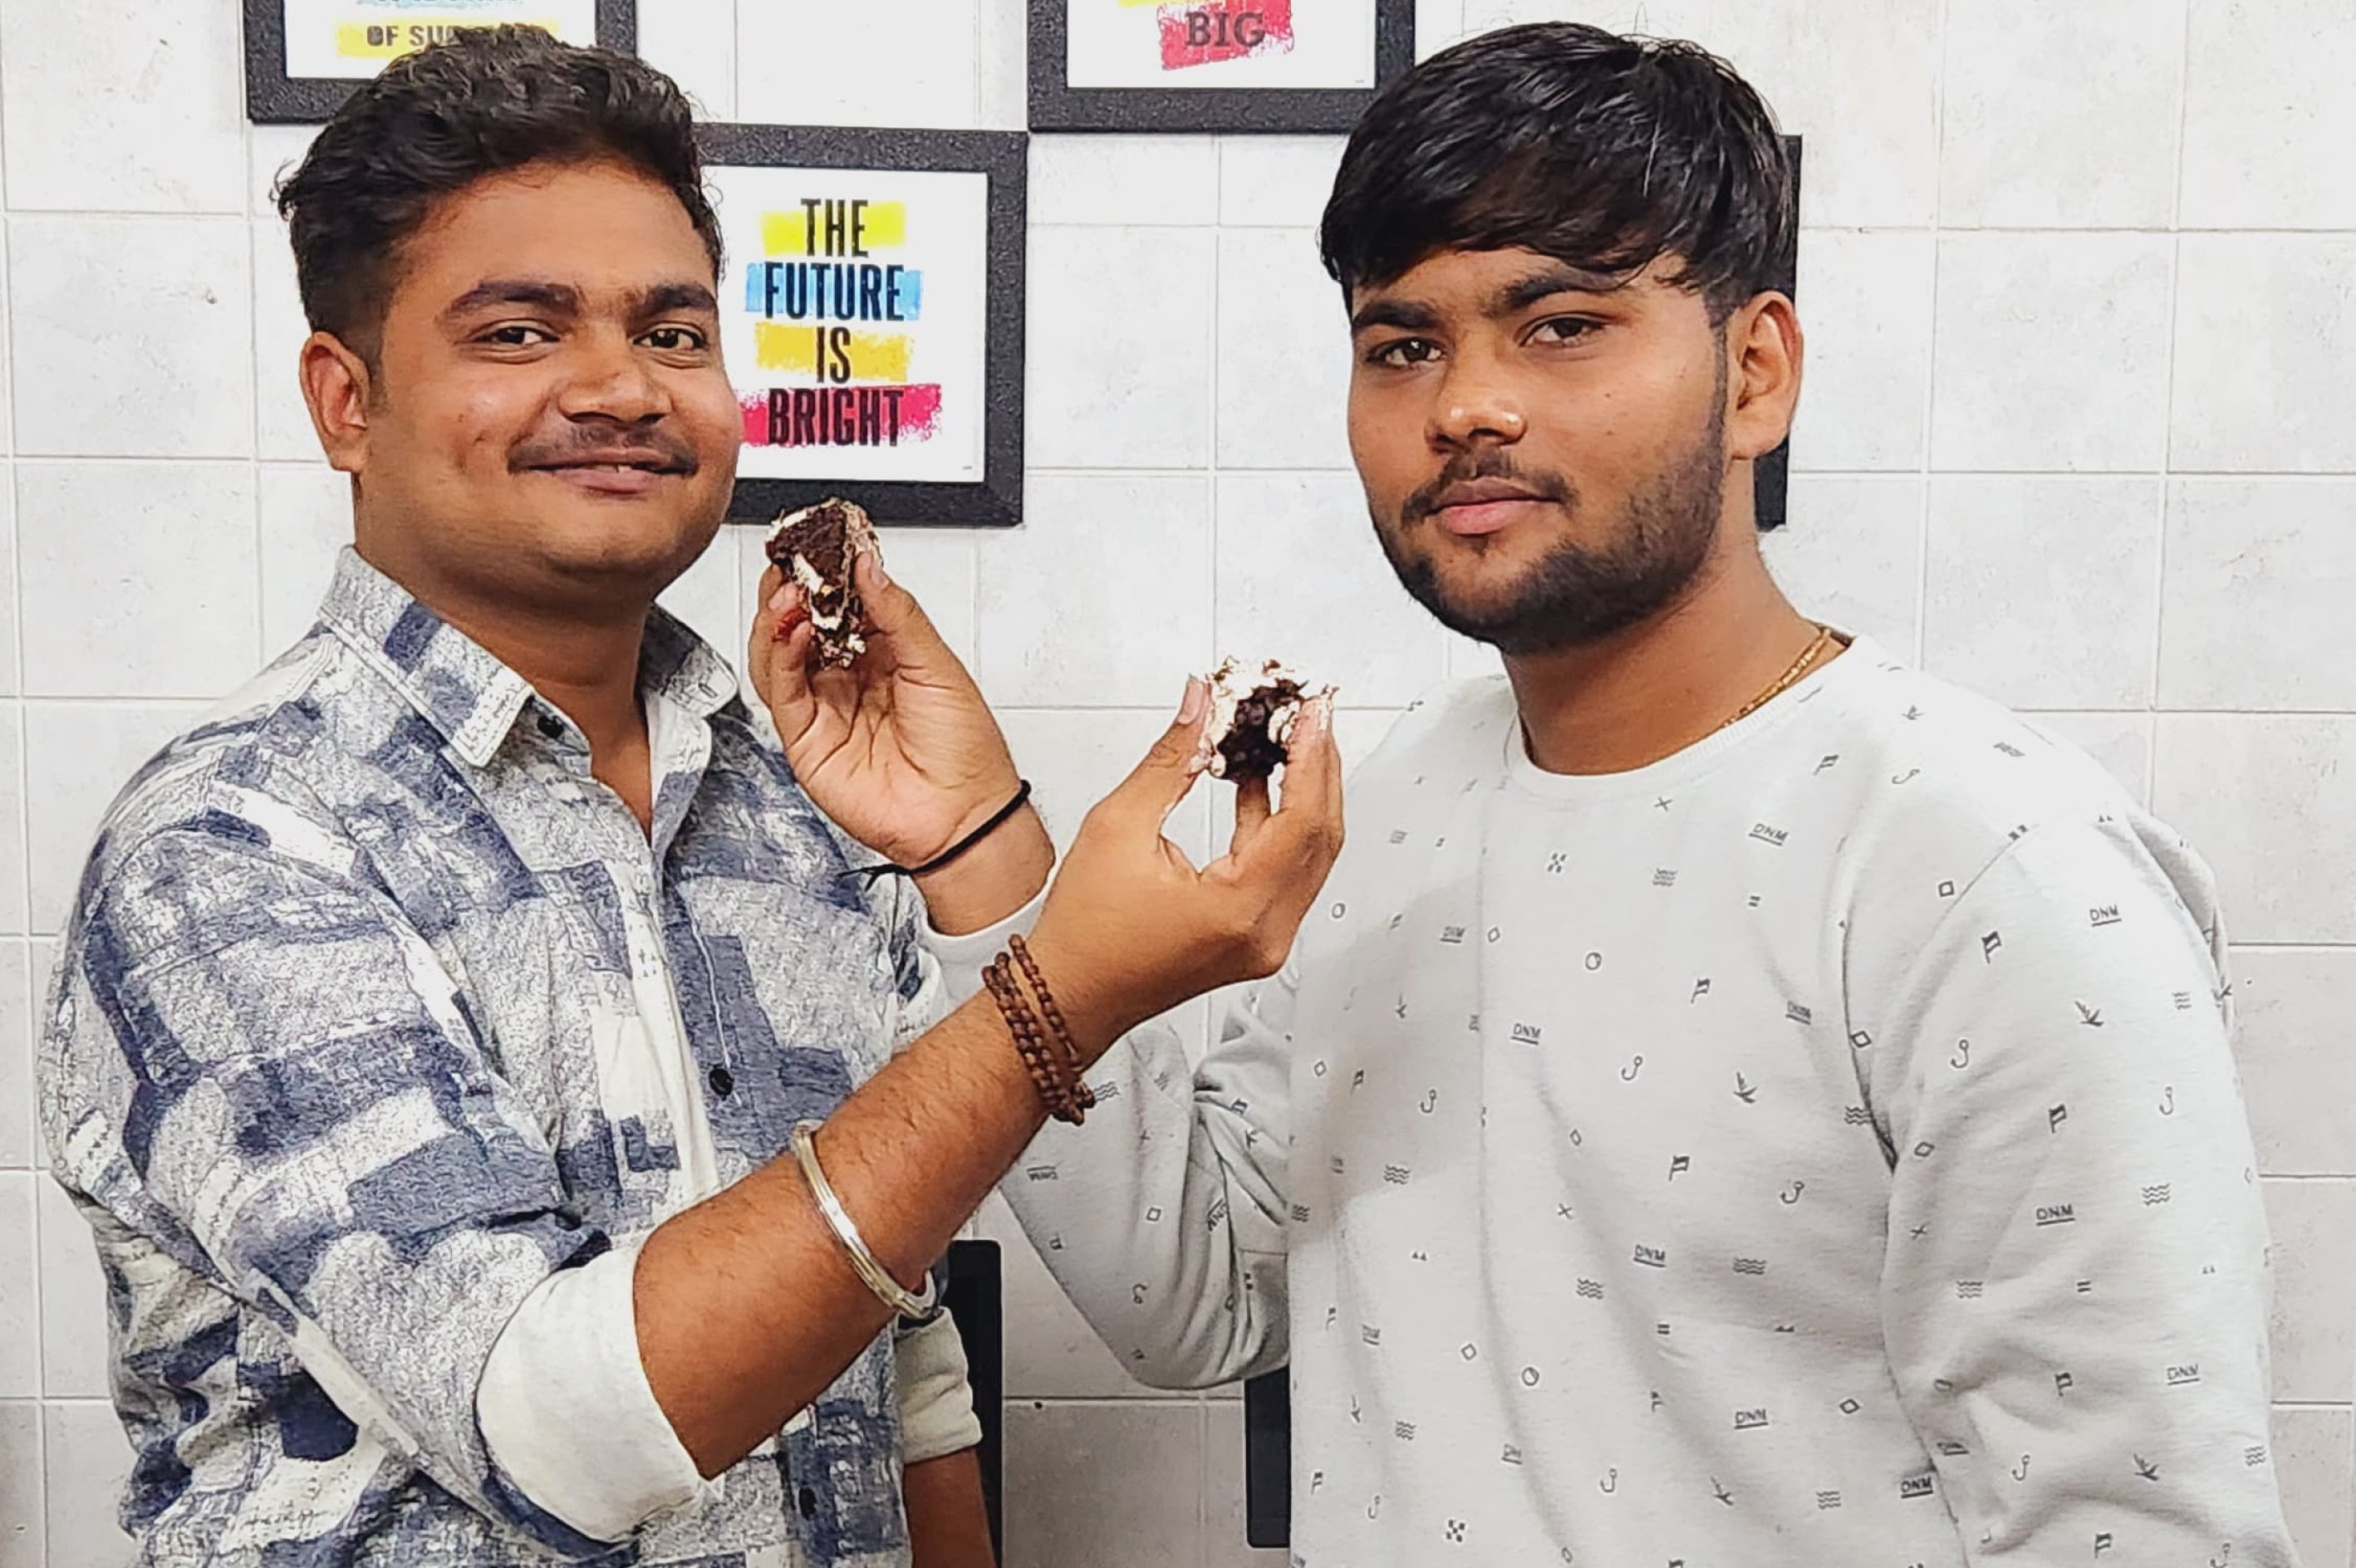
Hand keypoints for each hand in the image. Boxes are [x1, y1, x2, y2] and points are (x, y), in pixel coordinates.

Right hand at [750, 548, 1028, 872]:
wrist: (963, 815)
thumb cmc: (966, 751)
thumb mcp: (938, 664)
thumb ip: (897, 613)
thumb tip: (868, 565)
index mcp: (884, 654)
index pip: (841, 603)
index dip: (825, 573)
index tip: (818, 542)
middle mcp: (848, 678)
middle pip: (801, 624)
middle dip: (791, 589)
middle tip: (791, 562)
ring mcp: (824, 707)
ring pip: (778, 653)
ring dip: (777, 618)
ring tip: (789, 594)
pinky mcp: (806, 740)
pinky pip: (780, 691)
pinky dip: (779, 656)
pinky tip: (793, 631)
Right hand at [1024, 678, 1344, 1048]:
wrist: (1068, 995)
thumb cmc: (1083, 935)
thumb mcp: (1119, 826)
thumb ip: (1170, 758)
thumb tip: (1200, 706)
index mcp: (1238, 911)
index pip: (1303, 820)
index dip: (1311, 756)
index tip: (1312, 711)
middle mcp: (1264, 934)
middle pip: (1320, 836)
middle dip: (1317, 767)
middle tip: (1307, 714)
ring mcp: (1265, 942)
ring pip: (1309, 854)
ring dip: (1300, 794)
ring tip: (1284, 739)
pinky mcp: (1256, 940)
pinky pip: (1285, 872)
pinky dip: (1277, 825)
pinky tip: (1256, 785)